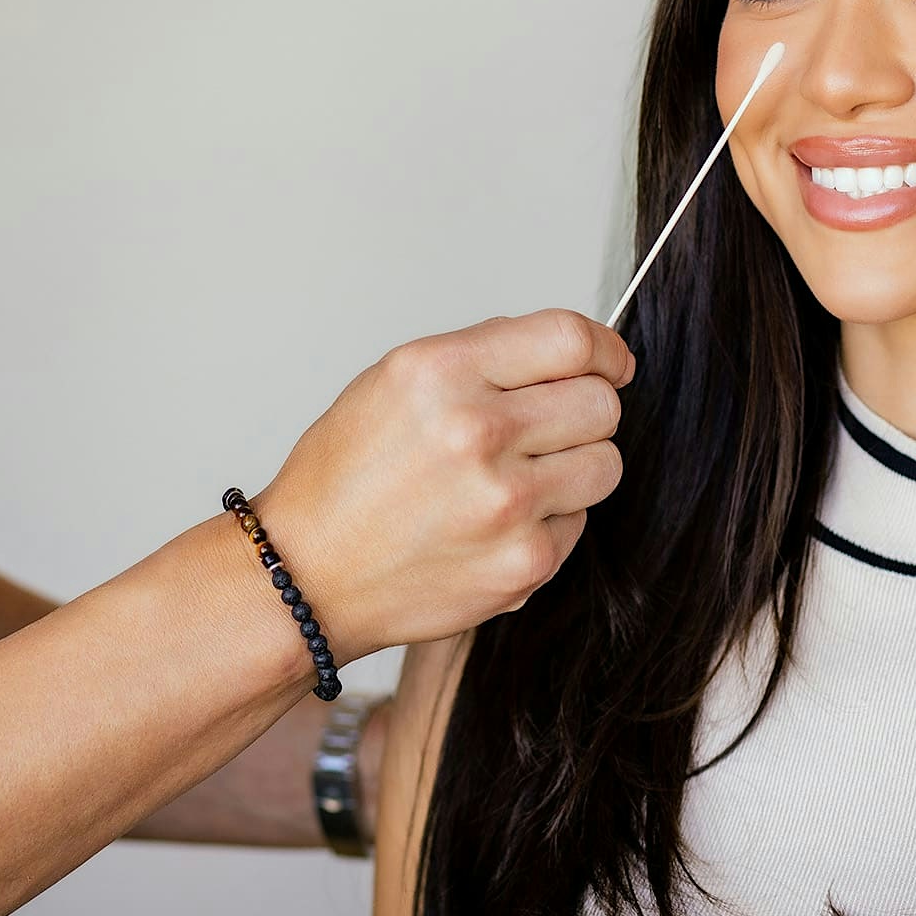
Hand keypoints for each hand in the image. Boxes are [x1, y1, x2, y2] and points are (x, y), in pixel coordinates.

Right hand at [253, 310, 633, 660]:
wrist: (306, 575)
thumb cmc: (345, 479)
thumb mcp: (393, 381)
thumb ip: (483, 356)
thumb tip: (567, 352)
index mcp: (441, 372)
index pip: (569, 340)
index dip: (603, 350)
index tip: (609, 363)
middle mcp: (476, 432)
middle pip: (600, 404)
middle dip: (585, 410)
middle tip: (550, 428)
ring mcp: (505, 504)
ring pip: (604, 464)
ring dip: (574, 466)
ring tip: (520, 478)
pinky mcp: (522, 564)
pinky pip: (578, 523)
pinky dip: (548, 521)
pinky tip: (495, 525)